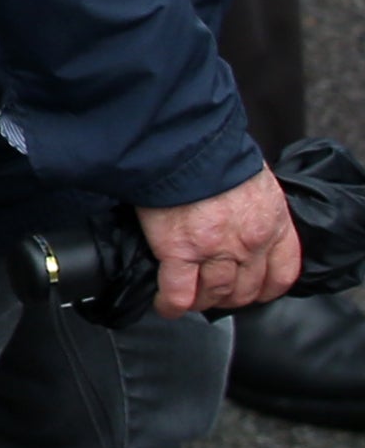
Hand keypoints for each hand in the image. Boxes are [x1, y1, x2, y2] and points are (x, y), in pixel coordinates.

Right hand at [137, 166, 299, 316]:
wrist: (185, 142)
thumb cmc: (215, 150)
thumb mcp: (254, 178)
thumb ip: (252, 203)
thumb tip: (236, 209)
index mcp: (273, 223)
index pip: (282, 274)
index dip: (266, 288)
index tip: (255, 289)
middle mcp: (250, 244)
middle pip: (245, 289)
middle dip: (229, 297)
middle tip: (214, 294)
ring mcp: (215, 251)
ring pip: (213, 295)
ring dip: (200, 301)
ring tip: (188, 299)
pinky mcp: (179, 252)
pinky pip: (179, 293)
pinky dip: (171, 304)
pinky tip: (165, 305)